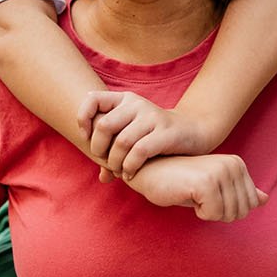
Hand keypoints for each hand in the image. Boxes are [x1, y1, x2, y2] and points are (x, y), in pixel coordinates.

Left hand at [78, 91, 215, 178]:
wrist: (193, 131)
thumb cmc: (156, 137)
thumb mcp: (134, 136)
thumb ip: (115, 153)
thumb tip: (102, 178)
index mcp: (125, 99)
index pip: (92, 99)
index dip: (83, 118)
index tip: (86, 137)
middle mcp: (137, 104)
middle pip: (104, 125)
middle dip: (99, 149)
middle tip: (105, 162)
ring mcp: (152, 117)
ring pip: (122, 142)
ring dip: (115, 163)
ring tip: (119, 171)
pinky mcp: (166, 132)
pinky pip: (140, 152)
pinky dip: (130, 166)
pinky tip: (131, 174)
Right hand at [123, 154, 267, 221]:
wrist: (151, 172)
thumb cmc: (181, 182)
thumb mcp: (214, 188)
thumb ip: (240, 192)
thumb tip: (264, 200)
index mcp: (237, 164)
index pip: (249, 205)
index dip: (226, 209)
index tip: (207, 195)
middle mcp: (232, 165)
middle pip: (241, 212)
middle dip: (219, 213)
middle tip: (199, 197)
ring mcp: (220, 172)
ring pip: (228, 215)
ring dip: (208, 212)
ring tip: (192, 194)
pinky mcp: (207, 183)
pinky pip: (213, 215)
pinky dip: (199, 213)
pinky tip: (187, 195)